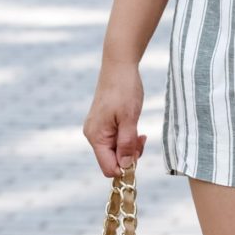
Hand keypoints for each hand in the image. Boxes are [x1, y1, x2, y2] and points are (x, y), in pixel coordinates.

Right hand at [84, 60, 147, 177]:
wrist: (119, 66)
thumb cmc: (124, 90)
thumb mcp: (129, 118)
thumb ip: (126, 144)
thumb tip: (125, 167)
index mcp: (96, 136)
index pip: (108, 168)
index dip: (125, 167)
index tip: (138, 153)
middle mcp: (93, 135)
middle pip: (112, 161)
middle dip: (129, 155)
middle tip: (141, 139)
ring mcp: (97, 130)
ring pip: (115, 151)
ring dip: (129, 147)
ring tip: (140, 133)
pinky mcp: (103, 125)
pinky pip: (115, 140)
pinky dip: (126, 139)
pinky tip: (135, 129)